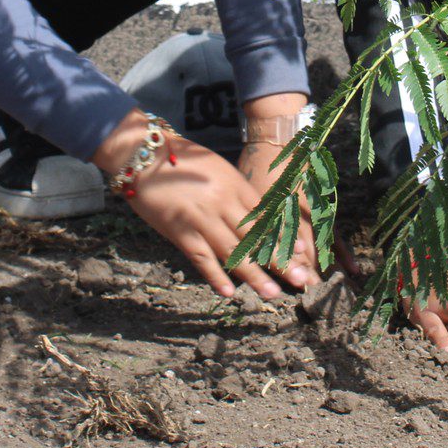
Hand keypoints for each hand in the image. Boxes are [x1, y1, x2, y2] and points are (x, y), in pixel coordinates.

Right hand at [97, 112, 316, 298]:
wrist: (143, 154)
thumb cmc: (183, 160)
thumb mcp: (218, 169)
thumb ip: (237, 192)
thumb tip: (257, 216)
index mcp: (234, 184)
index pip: (266, 215)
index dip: (285, 236)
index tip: (303, 252)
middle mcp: (222, 202)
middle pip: (256, 236)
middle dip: (280, 259)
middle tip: (301, 279)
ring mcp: (201, 217)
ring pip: (233, 251)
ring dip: (254, 275)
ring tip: (272, 292)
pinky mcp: (179, 230)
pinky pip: (201, 257)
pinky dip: (215, 275)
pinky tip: (228, 292)